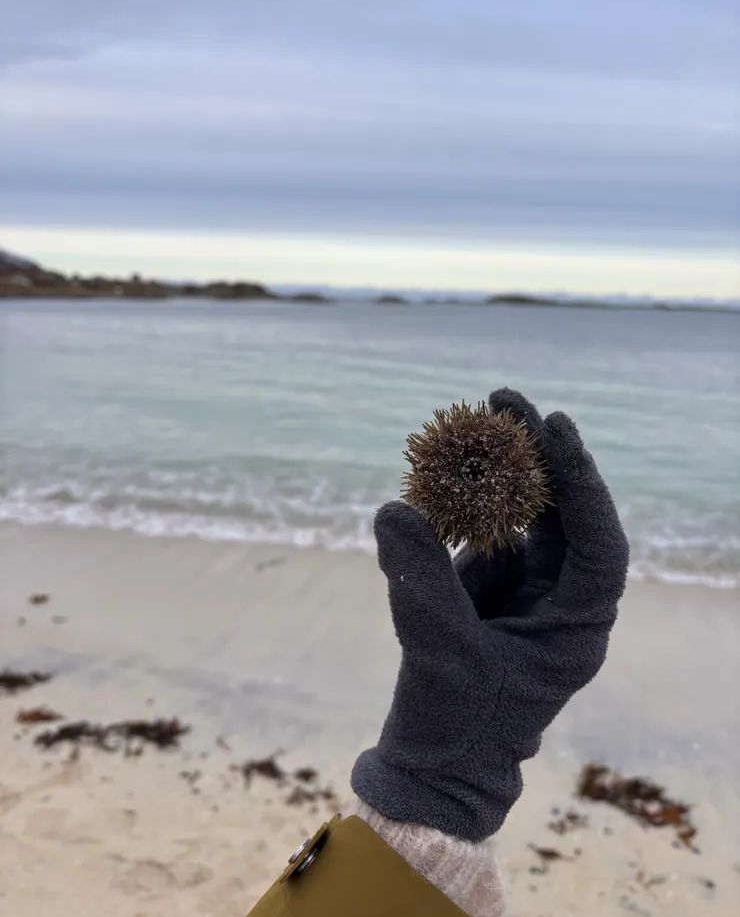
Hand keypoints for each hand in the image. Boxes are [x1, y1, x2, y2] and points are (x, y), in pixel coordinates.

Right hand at [351, 389, 628, 841]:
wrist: (433, 764)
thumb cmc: (455, 723)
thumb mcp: (440, 650)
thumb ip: (420, 580)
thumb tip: (393, 510)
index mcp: (578, 624)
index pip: (598, 542)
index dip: (581, 481)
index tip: (554, 426)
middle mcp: (559, 599)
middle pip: (563, 514)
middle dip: (536, 456)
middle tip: (505, 399)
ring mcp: (523, 589)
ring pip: (521, 516)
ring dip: (496, 471)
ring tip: (470, 421)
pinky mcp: (486, 586)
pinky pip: (479, 531)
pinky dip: (460, 502)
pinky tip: (439, 473)